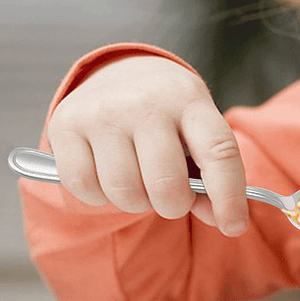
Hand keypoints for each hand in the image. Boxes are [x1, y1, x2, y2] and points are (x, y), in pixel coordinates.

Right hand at [47, 55, 247, 235]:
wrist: (118, 73)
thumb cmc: (168, 117)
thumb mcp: (196, 134)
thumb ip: (211, 179)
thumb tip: (219, 220)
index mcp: (189, 99)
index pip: (218, 152)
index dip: (230, 197)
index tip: (234, 227)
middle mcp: (145, 102)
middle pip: (166, 186)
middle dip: (173, 205)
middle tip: (170, 196)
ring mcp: (102, 111)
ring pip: (125, 194)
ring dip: (136, 202)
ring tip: (138, 181)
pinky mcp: (65, 124)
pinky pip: (86, 190)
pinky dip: (100, 197)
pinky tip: (107, 175)